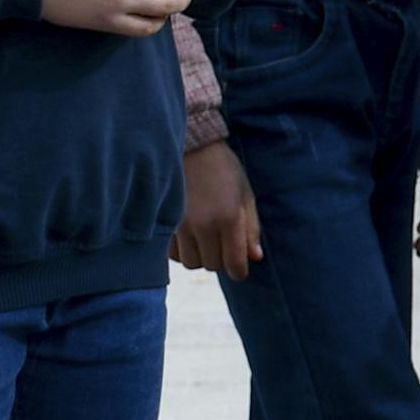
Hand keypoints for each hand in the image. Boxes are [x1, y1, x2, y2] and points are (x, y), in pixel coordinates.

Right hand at [172, 140, 261, 277]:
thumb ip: (251, 228)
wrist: (191, 148)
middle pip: (212, 265)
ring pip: (191, 262)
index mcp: (229, 217)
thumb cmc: (224, 170)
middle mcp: (204, 225)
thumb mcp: (245, 195)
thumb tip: (255, 257)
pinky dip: (182, 252)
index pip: (234, 262)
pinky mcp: (164, 222)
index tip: (240, 271)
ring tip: (206, 241)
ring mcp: (181, 225)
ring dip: (201, 257)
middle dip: (221, 261)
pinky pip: (173, 254)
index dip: (239, 272)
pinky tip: (189, 238)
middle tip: (223, 246)